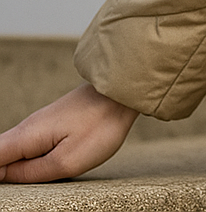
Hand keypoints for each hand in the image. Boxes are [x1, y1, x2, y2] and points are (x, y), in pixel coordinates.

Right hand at [0, 83, 138, 183]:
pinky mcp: (53, 125)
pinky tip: (52, 162)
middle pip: (1, 157)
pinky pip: (33, 147)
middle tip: (41, 172)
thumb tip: (2, 177)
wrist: (124, 92)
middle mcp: (26, 128)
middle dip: (6, 174)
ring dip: (21, 168)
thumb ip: (30, 173)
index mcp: (25, 137)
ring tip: (53, 167)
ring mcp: (39, 125)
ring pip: (17, 153)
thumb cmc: (100, 126)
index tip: (7, 182)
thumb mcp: (66, 161)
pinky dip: (35, 159)